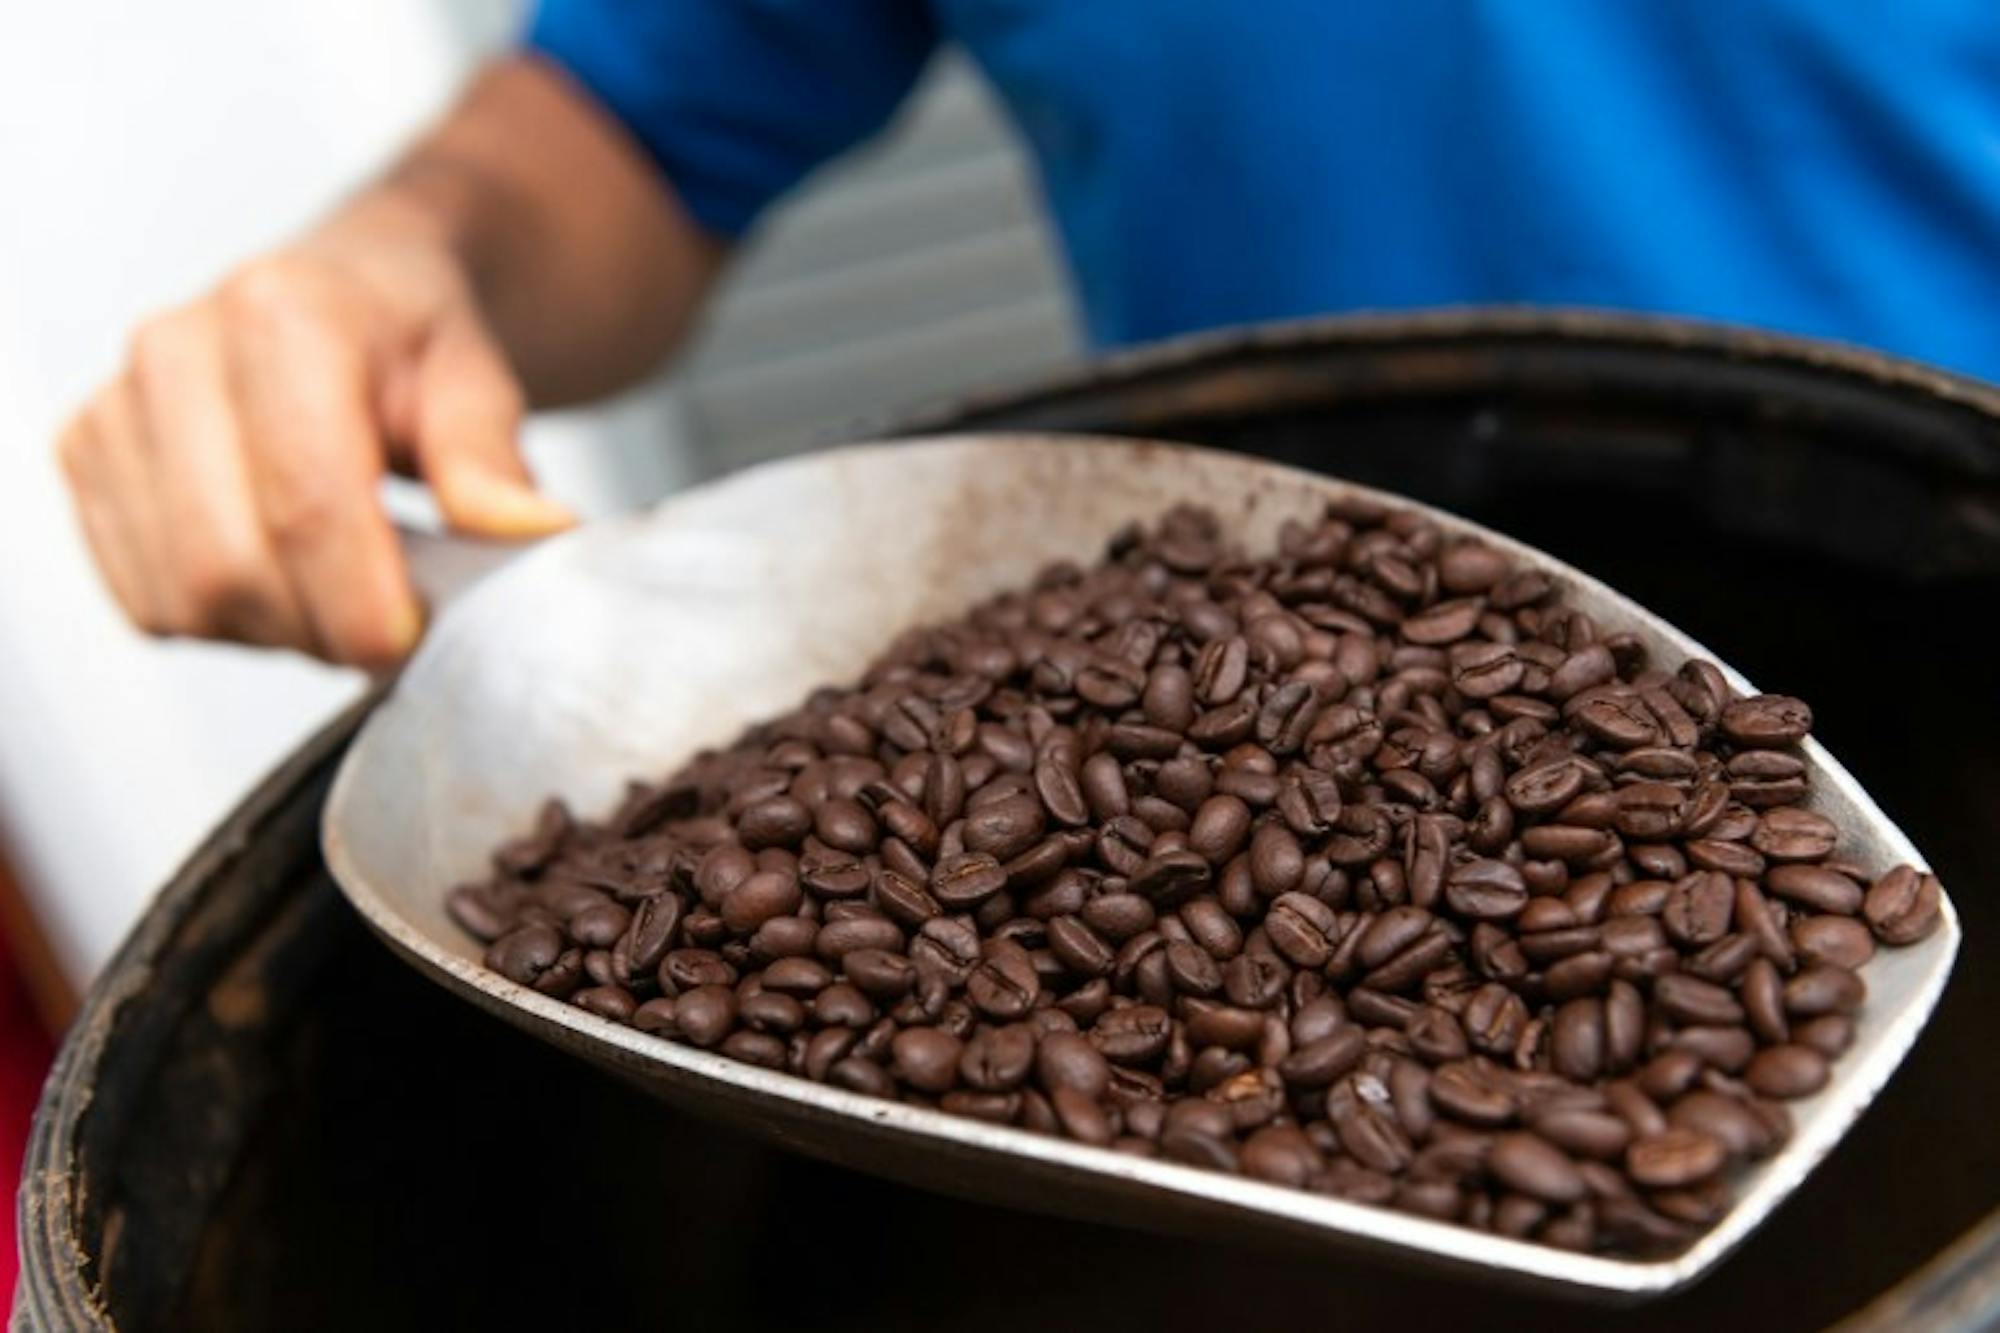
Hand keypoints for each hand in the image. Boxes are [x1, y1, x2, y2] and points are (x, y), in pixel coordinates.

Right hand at [56, 199, 572, 666]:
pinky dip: (224, 622)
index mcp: (284, 316)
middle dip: (320, 627)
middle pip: (229, 565)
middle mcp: (178, 349)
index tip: (409, 640)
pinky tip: (281, 578)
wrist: (352, 291)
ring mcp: (119, 404)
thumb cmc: (410, 337)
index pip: (306, 502)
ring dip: (275, 631)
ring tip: (339, 590)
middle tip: (388, 626)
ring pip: (184, 597)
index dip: (359, 599)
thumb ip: (492, 462)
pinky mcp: (87, 458)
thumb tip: (534, 532)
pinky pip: (147, 601)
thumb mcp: (479, 381)